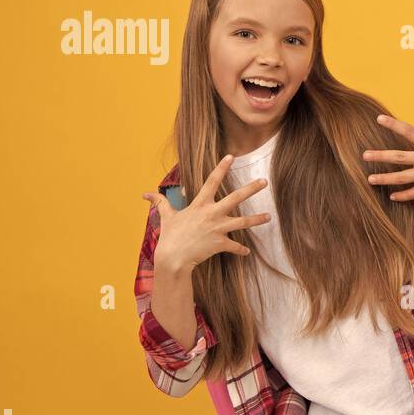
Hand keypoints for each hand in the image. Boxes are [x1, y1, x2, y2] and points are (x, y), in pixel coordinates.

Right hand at [141, 155, 271, 272]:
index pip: (212, 181)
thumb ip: (160, 202)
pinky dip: (241, 250)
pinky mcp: (220, 243)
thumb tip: (144, 194)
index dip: (221, 168)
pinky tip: (247, 252)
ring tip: (269, 216)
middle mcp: (211, 213)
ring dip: (257, 219)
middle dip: (251, 188)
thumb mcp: (166, 216)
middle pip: (236, 197)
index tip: (231, 156)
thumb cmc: (170, 236)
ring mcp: (217, 228)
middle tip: (264, 181)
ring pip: (243, 222)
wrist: (173, 258)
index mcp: (199, 204)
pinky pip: (235, 247)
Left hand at [362, 100, 413, 201]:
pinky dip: (403, 196)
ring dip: (385, 179)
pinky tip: (391, 195)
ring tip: (370, 179)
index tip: (379, 118)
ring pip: (403, 178)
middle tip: (364, 155)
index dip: (394, 124)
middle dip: (381, 156)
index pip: (409, 131)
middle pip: (400, 157)